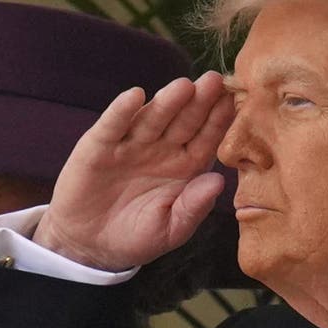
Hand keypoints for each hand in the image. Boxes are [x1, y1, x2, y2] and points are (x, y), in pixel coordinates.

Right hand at [34, 71, 235, 271]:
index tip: (235, 103)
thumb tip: (219, 181)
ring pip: (152, 118)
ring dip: (167, 102)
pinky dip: (122, 111)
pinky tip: (135, 96)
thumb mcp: (172, 229)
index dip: (219, 122)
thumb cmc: (138, 237)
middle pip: (183, 121)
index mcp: (185, 167)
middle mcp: (161, 150)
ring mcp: (131, 144)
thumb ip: (193, 206)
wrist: (92, 246)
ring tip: (184, 86)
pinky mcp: (99, 146)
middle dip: (199, 102)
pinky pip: (113, 125)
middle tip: (216, 81)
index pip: (206, 140)